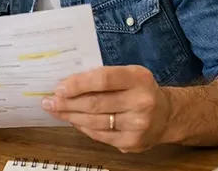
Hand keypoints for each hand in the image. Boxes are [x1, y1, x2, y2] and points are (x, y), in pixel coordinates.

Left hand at [41, 65, 172, 152]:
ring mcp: (138, 124)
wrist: (167, 115)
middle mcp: (141, 101)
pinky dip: (84, 127)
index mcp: (138, 78)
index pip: (103, 79)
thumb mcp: (128, 75)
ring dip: (71, 116)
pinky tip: (74, 120)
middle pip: (95, 103)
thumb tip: (66, 84)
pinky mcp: (133, 142)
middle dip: (67, 103)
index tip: (59, 87)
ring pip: (95, 121)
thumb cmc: (139, 90)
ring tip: (56, 111)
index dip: (78, 84)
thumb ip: (102, 77)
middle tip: (49, 101)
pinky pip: (100, 135)